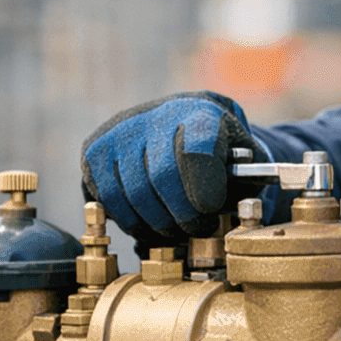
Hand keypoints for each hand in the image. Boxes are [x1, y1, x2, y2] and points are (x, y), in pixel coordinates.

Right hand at [81, 91, 266, 243]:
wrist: (184, 120)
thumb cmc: (219, 148)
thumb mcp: (244, 157)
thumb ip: (244, 179)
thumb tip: (233, 204)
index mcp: (200, 113)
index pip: (196, 150)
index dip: (204, 188)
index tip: (211, 209)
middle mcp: (156, 116)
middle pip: (162, 178)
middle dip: (183, 215)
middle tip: (198, 227)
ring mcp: (121, 131)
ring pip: (133, 194)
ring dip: (158, 223)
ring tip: (177, 227)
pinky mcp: (95, 149)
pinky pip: (108, 198)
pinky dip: (130, 219)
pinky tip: (150, 219)